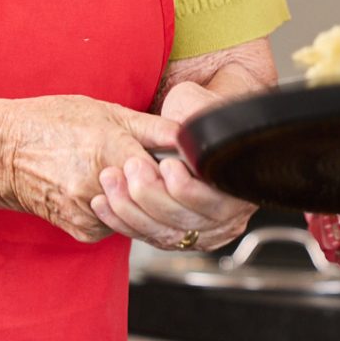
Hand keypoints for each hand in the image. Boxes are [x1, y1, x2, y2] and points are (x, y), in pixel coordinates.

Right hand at [0, 95, 176, 242]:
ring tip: (127, 176)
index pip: (166, 173)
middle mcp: (100, 184)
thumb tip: (191, 135)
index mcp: (110, 148)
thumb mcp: (105, 111)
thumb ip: (152, 127)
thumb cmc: (52, 122)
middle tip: (160, 172)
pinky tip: (104, 190)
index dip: (180, 170)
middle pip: (154, 197)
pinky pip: (117, 226)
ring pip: (138, 215)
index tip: (183, 164)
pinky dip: (119, 212)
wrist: (3, 151)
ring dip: (141, 201)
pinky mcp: (83, 230)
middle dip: (163, 187)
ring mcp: (90, 211)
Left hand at [93, 77, 257, 249]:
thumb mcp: (199, 104)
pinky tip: (101, 203)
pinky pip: (145, 235)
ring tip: (110, 180)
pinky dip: (121, 221)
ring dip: (130, 209)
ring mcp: (198, 230)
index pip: (215, 199)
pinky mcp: (172, 234)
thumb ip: (196, 115)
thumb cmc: (196, 113)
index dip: (188, 189)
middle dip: (152, 196)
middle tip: (131, 168)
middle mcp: (224, 215)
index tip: (166, 165)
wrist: (190, 129)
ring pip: (162, 233)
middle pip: (186, 220)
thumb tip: (183, 132)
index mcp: (238, 185)